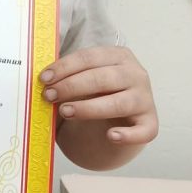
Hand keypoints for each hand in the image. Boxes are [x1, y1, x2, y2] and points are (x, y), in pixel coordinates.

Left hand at [40, 46, 157, 146]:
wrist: (124, 111)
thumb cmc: (98, 88)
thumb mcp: (86, 75)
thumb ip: (69, 74)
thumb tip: (41, 79)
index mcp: (118, 56)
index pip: (88, 57)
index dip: (64, 67)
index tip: (44, 78)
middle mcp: (136, 74)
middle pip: (101, 79)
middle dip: (71, 87)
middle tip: (49, 96)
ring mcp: (145, 99)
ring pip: (118, 103)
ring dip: (89, 108)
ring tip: (65, 112)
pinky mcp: (150, 122)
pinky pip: (144, 131)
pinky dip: (128, 135)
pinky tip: (111, 136)